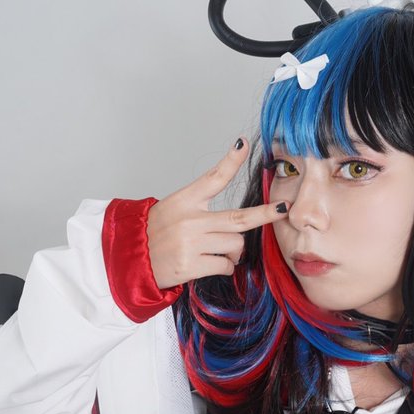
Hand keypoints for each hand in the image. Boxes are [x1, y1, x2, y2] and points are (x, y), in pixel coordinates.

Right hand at [147, 137, 287, 289]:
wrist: (130, 260)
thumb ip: (202, 211)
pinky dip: (225, 268)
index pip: (213, 178)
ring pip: (236, 245)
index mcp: (185, 201)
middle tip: (283, 209)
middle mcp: (190, 220)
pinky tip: (211, 265)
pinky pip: (226, 266)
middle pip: (240, 217)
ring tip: (217, 253)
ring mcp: (191, 243)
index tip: (243, 145)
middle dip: (266, 214)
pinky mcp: (191, 265)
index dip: (231, 161)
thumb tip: (236, 225)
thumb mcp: (173, 210)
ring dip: (233, 253)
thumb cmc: (154, 235)